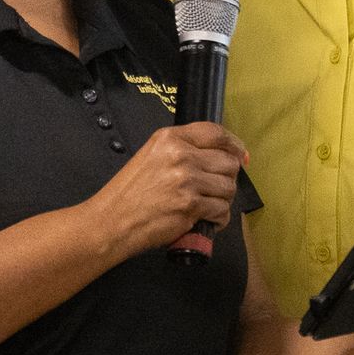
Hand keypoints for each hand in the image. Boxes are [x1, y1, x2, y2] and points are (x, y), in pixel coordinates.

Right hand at [85, 122, 247, 258]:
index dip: (234, 144)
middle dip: (227, 178)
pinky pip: (222, 211)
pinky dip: (218, 219)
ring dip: (222, 200)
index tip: (242, 155)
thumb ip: (182, 149)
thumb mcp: (152, 155)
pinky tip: (205, 220)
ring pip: (228, 188)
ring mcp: (187, 181)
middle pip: (228, 162)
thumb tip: (219, 154)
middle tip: (215, 188)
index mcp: (170, 138)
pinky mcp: (190, 206)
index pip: (216, 133)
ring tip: (207, 205)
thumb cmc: (129, 193)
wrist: (111, 221)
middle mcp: (181, 155)